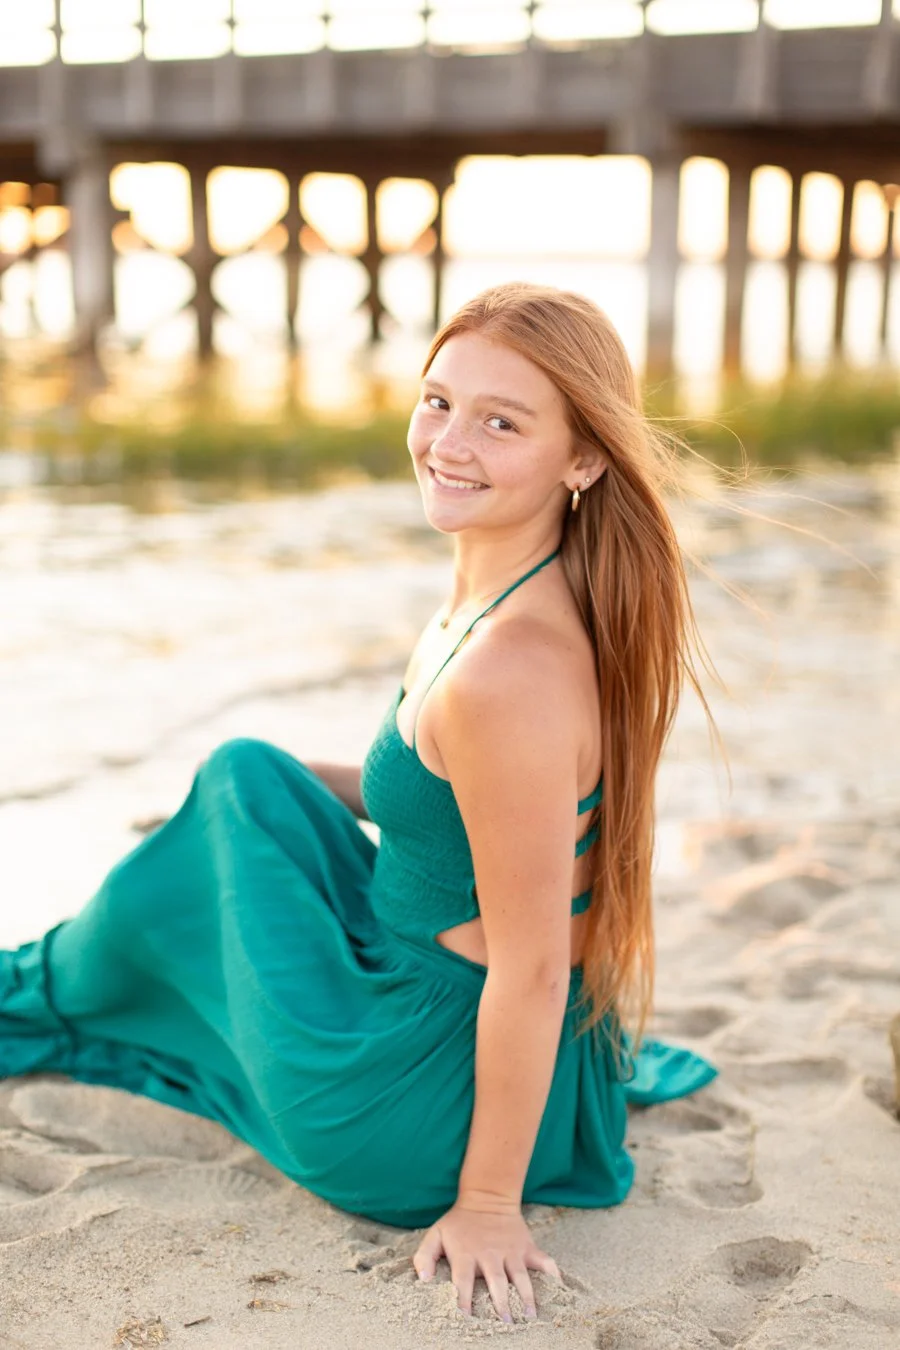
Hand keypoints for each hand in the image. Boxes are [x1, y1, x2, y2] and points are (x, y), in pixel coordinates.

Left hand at [412, 1199, 560, 1322]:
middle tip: (506, 1324)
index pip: (463, 1281)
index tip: (466, 1318)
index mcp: (466, 1254)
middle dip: (501, 1303)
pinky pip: (543, 1260)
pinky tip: (557, 1286)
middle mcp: (489, 1254)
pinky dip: (551, 1272)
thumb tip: (424, 1282)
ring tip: (530, 1315)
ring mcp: (510, 1250)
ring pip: (520, 1275)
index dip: (463, 1300)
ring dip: (526, 1295)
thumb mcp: (436, 1235)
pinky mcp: (526, 1247)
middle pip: (496, 1281)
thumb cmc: (458, 1224)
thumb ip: (425, 1257)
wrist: (486, 1196)